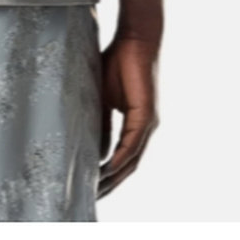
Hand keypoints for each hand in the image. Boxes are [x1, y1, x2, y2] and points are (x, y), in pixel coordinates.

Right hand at [97, 34, 160, 198]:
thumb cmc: (117, 62)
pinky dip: (121, 158)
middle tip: (92, 198)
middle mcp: (145, 129)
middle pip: (129, 166)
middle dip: (111, 183)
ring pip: (132, 159)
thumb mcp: (101, 96)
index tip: (91, 187)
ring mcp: (148, 123)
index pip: (123, 157)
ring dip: (115, 177)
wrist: (135, 40)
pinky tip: (108, 169)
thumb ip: (100, 121)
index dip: (109, 174)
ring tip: (97, 189)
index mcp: (135, 125)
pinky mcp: (146, 115)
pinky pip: (133, 143)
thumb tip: (92, 148)